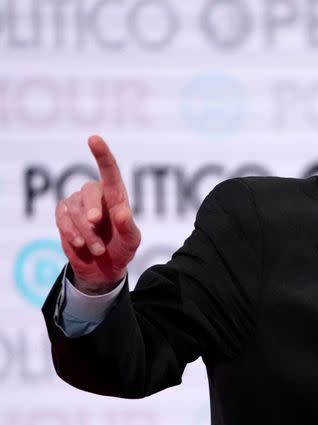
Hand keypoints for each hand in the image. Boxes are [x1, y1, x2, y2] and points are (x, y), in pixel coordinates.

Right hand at [55, 135, 140, 294]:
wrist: (104, 268)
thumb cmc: (122, 249)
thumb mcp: (132, 242)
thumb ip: (129, 228)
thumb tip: (122, 213)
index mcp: (117, 196)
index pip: (110, 171)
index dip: (102, 154)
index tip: (93, 138)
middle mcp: (96, 195)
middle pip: (88, 191)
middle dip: (91, 209)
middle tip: (96, 223)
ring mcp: (77, 203)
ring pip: (76, 210)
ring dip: (86, 232)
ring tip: (98, 248)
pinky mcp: (63, 215)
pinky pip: (62, 218)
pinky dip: (71, 232)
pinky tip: (80, 244)